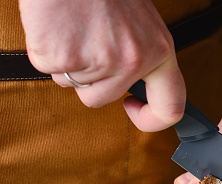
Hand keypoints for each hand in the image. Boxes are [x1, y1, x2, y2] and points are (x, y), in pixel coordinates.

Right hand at [19, 0, 184, 131]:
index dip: (152, 119)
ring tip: (74, 28)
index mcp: (159, 51)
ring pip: (73, 85)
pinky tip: (57, 26)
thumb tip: (134, 87)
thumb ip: (142, 55)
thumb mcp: (140, 22)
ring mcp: (99, 62)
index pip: (171, 107)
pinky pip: (48, 69)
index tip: (133, 107)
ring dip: (68, 63)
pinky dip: (47, 50)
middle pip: (102, 100)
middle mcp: (133, 61)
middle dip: (89, 81)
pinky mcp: (64, 57)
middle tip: (87, 43)